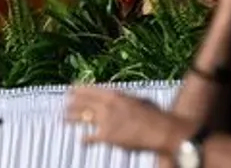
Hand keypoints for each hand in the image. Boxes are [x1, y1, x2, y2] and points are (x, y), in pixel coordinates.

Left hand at [65, 86, 192, 154]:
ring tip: (65, 119)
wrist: (164, 131)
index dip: (77, 90)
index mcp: (114, 95)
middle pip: (82, 102)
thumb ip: (122, 98)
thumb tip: (112, 97)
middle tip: (65, 106)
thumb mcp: (136, 100)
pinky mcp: (107, 136)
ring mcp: (106, 120)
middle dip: (71, 104)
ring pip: (81, 117)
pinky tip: (82, 141)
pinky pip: (90, 137)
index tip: (70, 90)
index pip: (89, 89)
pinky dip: (85, 140)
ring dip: (71, 118)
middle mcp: (107, 105)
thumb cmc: (155, 116)